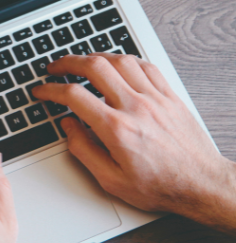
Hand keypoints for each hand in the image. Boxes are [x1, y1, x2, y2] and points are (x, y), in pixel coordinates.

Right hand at [32, 53, 235, 232]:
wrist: (201, 185)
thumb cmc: (160, 186)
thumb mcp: (110, 180)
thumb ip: (83, 150)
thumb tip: (68, 127)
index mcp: (116, 129)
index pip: (74, 96)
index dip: (51, 90)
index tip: (42, 91)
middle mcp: (136, 107)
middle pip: (95, 67)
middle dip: (68, 62)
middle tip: (56, 67)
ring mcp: (155, 98)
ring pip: (120, 60)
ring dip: (96, 57)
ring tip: (83, 62)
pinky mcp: (170, 97)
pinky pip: (146, 66)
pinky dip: (126, 60)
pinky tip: (117, 65)